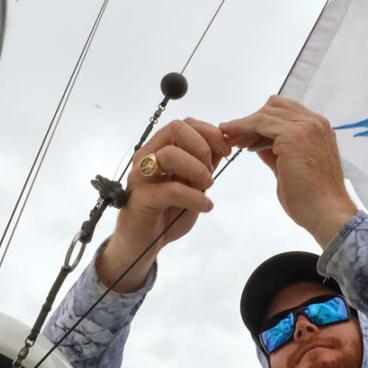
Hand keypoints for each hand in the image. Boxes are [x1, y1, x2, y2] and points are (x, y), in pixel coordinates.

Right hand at [96, 118, 229, 291]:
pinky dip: (195, 197)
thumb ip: (204, 163)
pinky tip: (205, 206)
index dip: (209, 132)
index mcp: (159, 148)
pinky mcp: (141, 199)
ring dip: (197, 170)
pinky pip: (172, 190)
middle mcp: (147, 157)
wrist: (143, 242)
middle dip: (202, 147)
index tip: (225, 151)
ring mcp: (141, 176)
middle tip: (210, 171)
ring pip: (170, 155)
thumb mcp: (194, 183)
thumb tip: (222, 144)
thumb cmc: (167, 211)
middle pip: (175, 129)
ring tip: (207, 187)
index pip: (184, 124)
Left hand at [221, 96, 356, 247]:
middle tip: (233, 137)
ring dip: (244, 124)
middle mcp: (315, 123)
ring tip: (228, 137)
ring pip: (266, 113)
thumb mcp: (290, 168)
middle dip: (253, 120)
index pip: (287, 112)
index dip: (263, 120)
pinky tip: (231, 136)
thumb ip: (276, 152)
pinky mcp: (293, 135)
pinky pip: (260, 122)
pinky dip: (243, 126)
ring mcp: (306, 127)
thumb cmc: (312, 198)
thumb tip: (257, 144)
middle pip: (276, 106)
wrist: (326, 212)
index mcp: (319, 130)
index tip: (244, 136)